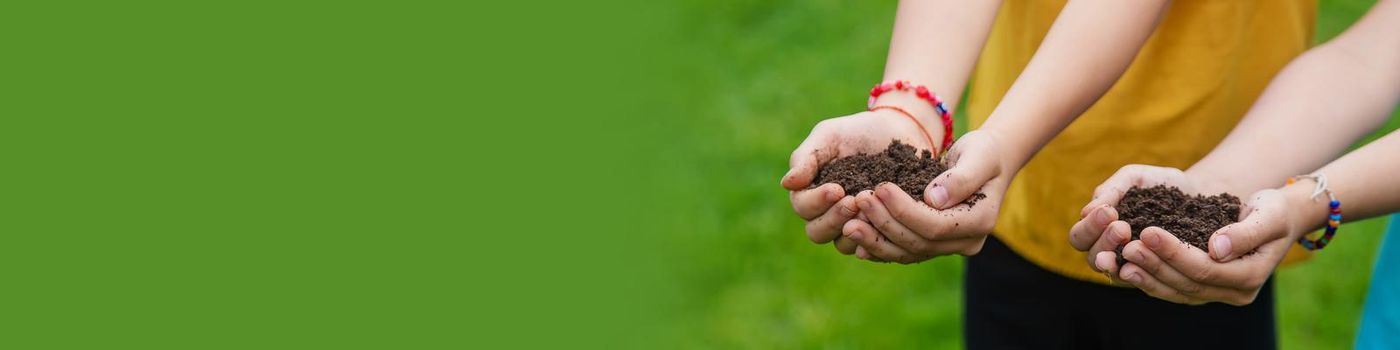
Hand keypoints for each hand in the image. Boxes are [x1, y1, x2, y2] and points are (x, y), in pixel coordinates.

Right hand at [782, 109, 942, 254]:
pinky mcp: (877, 230)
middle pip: (817, 232)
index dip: (817, 202)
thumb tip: (786, 183)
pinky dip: (875, 238)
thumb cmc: (857, 132)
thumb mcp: (829, 136)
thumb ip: (806, 157)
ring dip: (854, 230)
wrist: (896, 133)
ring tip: (871, 211)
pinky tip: (885, 224)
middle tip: (854, 201)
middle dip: (834, 218)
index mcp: (810, 191)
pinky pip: (871, 247)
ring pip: (842, 244)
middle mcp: (827, 213)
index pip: (802, 207)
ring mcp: (852, 224)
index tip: (837, 189)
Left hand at [842, 129, 1010, 262]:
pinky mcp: (932, 244)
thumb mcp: (980, 156)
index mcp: (980, 222)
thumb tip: (933, 198)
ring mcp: (948, 247)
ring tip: (848, 225)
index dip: (905, 211)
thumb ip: (961, 178)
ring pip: (907, 252)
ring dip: (875, 240)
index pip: (936, 226)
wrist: (987, 161)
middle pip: (918, 242)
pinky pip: (903, 251)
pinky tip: (855, 239)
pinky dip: (878, 246)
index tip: (880, 189)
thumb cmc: (984, 153)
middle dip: (885, 223)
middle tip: (858, 201)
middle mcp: (965, 242)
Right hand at [1069, 165, 1220, 281]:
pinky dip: (1142, 270)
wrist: (1199, 194)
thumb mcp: (1134, 178)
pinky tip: (1150, 257)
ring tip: (1132, 239)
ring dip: (1119, 256)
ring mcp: (1132, 265)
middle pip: (1091, 256)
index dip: (1090, 227)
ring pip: (1112, 271)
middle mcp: (1111, 250)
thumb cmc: (1161, 185)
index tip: (1109, 213)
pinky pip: (1142, 279)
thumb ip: (1111, 190)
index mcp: (1099, 229)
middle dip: (1103, 241)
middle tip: (1122, 227)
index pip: (1080, 236)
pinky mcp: (1154, 275)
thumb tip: (1086, 211)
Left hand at [1114, 188, 1303, 304]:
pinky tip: (1125, 266)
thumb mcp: (1269, 215)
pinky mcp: (1202, 287)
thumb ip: (1245, 233)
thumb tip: (1216, 248)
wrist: (1277, 217)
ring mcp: (1217, 293)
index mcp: (1250, 276)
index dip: (1175, 252)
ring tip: (1119, 260)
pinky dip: (1149, 278)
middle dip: (1155, 264)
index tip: (1148, 232)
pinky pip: (1172, 288)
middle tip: (1127, 245)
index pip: (1206, 269)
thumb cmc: (1275, 211)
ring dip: (1146, 276)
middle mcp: (1234, 292)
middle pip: (1187, 283)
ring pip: (1176, 291)